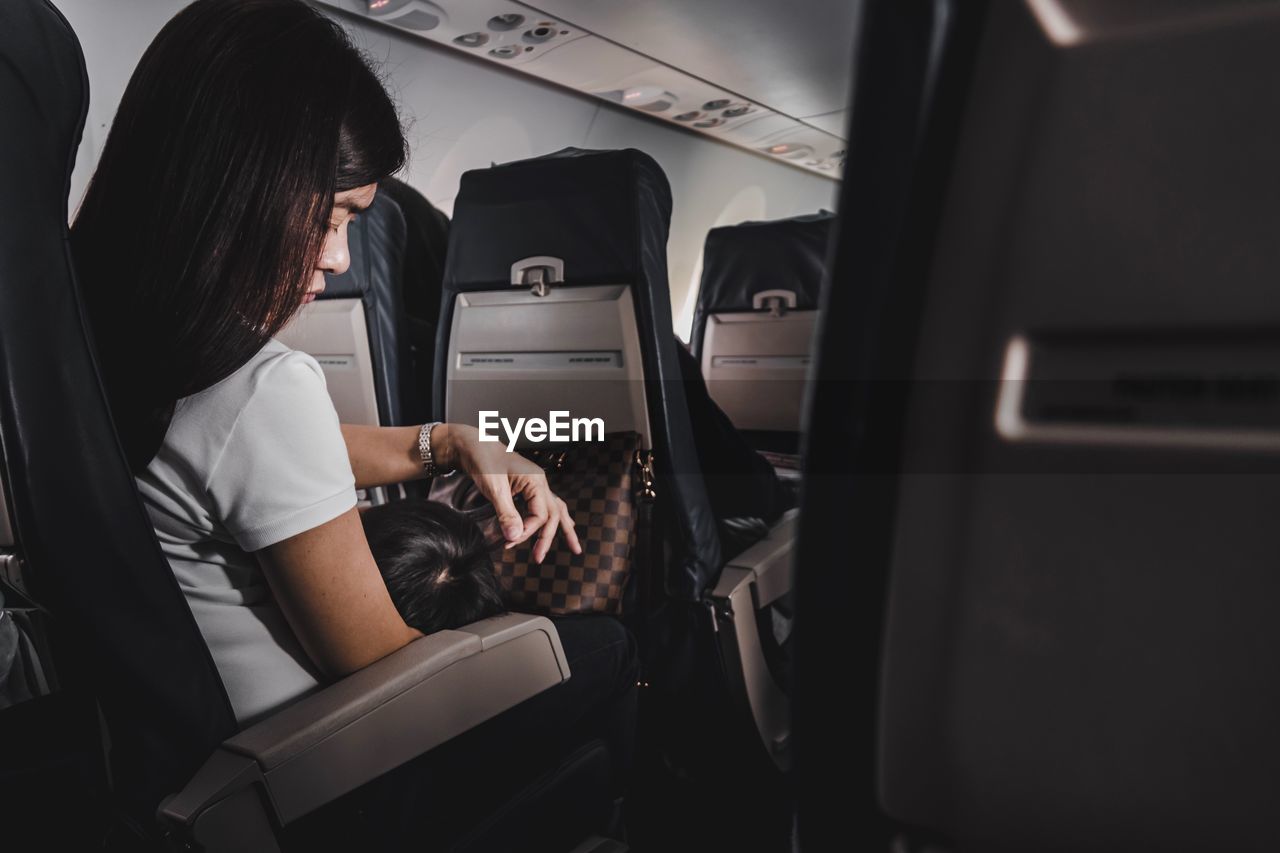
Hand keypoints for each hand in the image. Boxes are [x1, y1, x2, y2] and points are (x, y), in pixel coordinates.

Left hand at [434, 424, 581, 562]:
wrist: (472, 444)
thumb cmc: (482, 460)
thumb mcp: (494, 488)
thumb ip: (506, 513)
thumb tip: (515, 537)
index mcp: (536, 481)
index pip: (540, 515)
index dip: (527, 531)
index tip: (509, 542)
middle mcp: (539, 482)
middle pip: (553, 514)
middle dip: (547, 538)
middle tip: (538, 559)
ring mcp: (534, 484)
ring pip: (555, 509)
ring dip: (562, 529)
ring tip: (574, 547)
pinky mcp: (526, 486)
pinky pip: (544, 505)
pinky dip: (550, 518)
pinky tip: (557, 526)